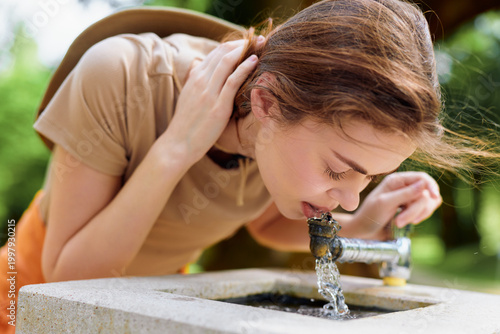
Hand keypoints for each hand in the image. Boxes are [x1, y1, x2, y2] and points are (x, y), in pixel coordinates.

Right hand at [162, 39, 261, 164]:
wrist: (178, 144)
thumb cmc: (186, 124)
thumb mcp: (188, 98)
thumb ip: (195, 81)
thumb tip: (199, 67)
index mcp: (195, 78)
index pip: (216, 53)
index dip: (233, 45)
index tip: (247, 43)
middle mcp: (200, 81)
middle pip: (222, 53)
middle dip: (242, 43)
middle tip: (258, 40)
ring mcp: (208, 93)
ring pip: (227, 62)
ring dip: (246, 50)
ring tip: (261, 45)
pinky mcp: (217, 106)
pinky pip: (232, 81)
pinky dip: (244, 68)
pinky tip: (254, 61)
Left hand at [350, 171, 441, 239]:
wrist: (365, 231)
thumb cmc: (370, 215)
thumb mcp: (385, 203)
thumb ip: (404, 194)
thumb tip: (424, 184)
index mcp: (396, 180)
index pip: (421, 177)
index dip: (431, 185)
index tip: (434, 196)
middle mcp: (405, 186)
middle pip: (426, 193)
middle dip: (415, 210)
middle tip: (398, 222)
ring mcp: (410, 197)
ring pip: (428, 203)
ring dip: (416, 215)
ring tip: (398, 223)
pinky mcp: (413, 208)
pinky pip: (427, 210)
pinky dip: (420, 217)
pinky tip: (408, 222)